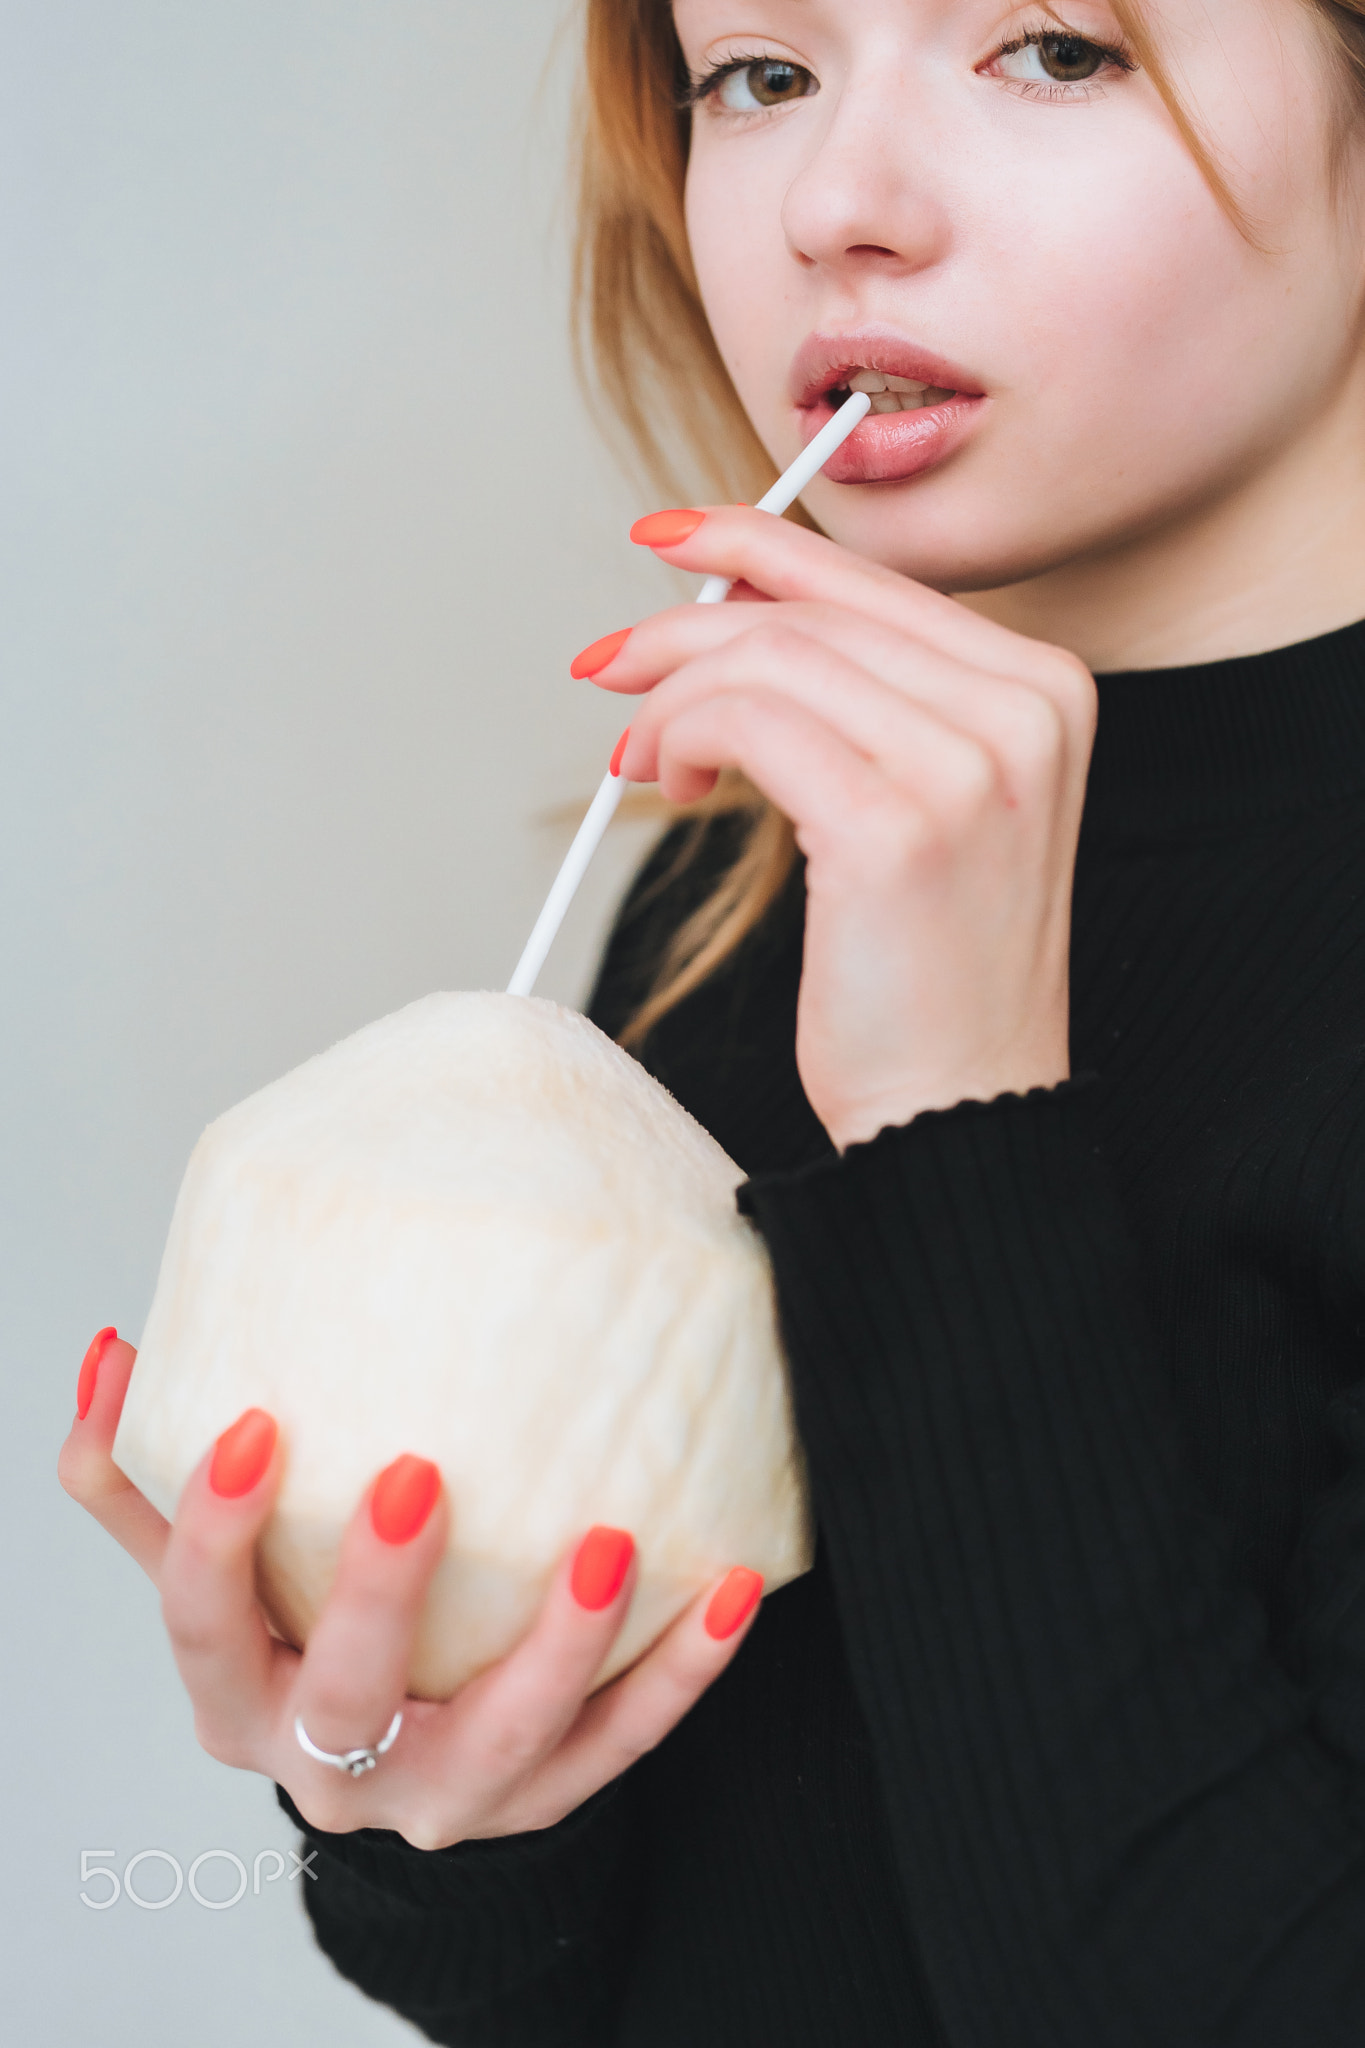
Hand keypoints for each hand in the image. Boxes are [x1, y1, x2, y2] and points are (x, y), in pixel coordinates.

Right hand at [59, 1332, 762, 1848]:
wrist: (390, 1771)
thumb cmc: (293, 1638)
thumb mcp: (213, 1577)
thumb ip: (146, 1477)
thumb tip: (114, 1350)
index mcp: (236, 1698)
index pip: (201, 1624)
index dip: (215, 1534)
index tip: (257, 1425)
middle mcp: (331, 1765)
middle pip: (345, 1696)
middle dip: (377, 1594)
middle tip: (417, 1475)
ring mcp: (446, 1797)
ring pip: (508, 1734)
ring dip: (564, 1644)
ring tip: (614, 1542)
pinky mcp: (544, 1801)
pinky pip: (625, 1741)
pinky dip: (683, 1670)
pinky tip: (733, 1588)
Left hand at [583, 509, 1096, 1148]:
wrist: (958, 1108)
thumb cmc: (928, 977)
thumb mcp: (922, 805)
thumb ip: (866, 703)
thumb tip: (738, 617)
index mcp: (1040, 691)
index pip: (875, 581)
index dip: (755, 543)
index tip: (669, 537)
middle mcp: (1023, 710)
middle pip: (811, 611)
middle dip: (685, 627)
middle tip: (610, 665)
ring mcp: (970, 765)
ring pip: (768, 659)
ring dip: (673, 698)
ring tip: (641, 760)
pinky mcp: (898, 827)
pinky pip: (748, 724)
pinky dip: (682, 738)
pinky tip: (669, 782)